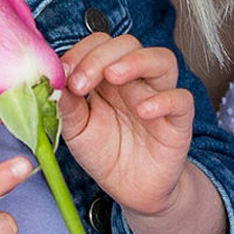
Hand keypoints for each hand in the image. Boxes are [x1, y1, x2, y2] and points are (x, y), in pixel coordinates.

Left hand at [55, 32, 197, 217]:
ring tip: (114, 76)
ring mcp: (159, 96)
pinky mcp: (178, 121)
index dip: (81, 52)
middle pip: (128, 44)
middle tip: (81, 82)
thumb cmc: (105, 154)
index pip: (100, 43)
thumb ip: (66, 105)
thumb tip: (51, 81)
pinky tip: (143, 110)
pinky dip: (164, 100)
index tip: (63, 74)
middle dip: (101, 56)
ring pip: (162, 59)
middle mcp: (136, 80)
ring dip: (136, 61)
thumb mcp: (76, 130)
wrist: (132, 190)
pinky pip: (181, 99)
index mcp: (108, 77)